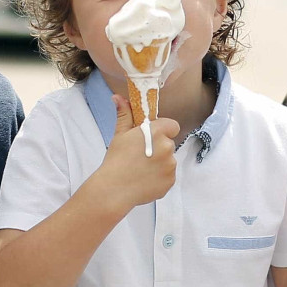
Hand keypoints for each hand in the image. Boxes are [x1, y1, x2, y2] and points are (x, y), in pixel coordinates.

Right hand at [89, 95, 178, 213]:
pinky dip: (160, 177)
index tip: (152, 137)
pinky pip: (168, 175)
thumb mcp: (120, 134)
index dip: (163, 130)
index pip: (172, 126)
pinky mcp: (171, 181)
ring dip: (160, 163)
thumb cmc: (116, 160)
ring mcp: (171, 166)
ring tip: (141, 169)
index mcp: (157, 132)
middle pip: (169, 143)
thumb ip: (125, 115)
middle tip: (142, 155)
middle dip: (159, 147)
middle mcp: (167, 147)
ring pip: (169, 160)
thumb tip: (118, 98)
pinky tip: (145, 179)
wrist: (114, 189)